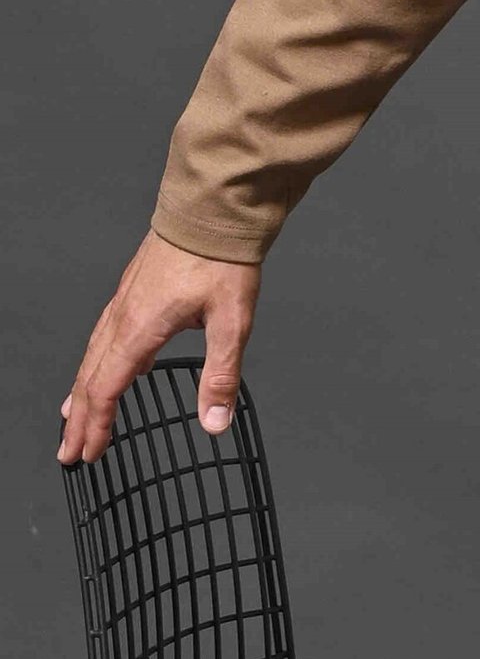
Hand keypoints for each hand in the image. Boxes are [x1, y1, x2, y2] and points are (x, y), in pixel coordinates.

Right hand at [57, 230, 261, 464]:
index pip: (107, 389)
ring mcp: (127, 297)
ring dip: (82, 389)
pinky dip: (97, 358)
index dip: (97, 426)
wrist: (215, 204)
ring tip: (74, 415)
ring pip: (93, 352)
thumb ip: (221, 374)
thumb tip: (214, 422)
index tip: (89, 454)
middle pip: (90, 376)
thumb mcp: (232, 320)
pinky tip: (111, 361)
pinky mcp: (136, 285)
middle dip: (78, 418)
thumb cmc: (222, 256)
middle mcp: (124, 314)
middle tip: (69, 451)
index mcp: (140, 328)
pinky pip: (105, 331)